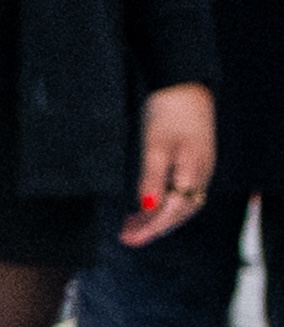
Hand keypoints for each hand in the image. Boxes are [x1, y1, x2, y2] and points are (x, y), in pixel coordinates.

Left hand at [125, 83, 215, 245]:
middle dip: (152, 228)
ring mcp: (199, 170)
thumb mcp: (155, 145)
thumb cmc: (168, 114)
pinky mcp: (193, 163)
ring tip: (131, 227)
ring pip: (180, 204)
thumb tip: (147, 206)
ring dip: (156, 218)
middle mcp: (200, 175)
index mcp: (191, 172)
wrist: (184, 87)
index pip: (172, 211)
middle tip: (126, 238)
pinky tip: (145, 206)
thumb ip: (152, 177)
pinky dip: (162, 203)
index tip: (128, 239)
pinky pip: (180, 192)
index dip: (150, 228)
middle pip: (178, 212)